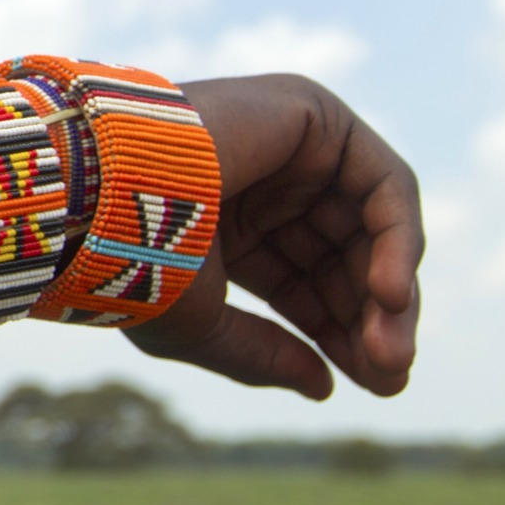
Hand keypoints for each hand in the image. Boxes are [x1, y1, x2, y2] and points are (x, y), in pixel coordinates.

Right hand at [125, 75, 420, 400]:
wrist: (105, 189)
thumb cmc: (131, 256)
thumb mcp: (199, 324)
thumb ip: (262, 353)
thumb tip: (325, 388)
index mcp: (220, 221)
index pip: (302, 282)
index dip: (340, 332)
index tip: (377, 385)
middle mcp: (261, 180)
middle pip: (342, 258)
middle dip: (372, 319)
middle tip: (391, 375)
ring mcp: (290, 144)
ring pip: (370, 226)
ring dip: (391, 293)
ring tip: (389, 350)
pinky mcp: (315, 115)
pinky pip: (383, 183)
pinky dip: (399, 242)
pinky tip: (391, 296)